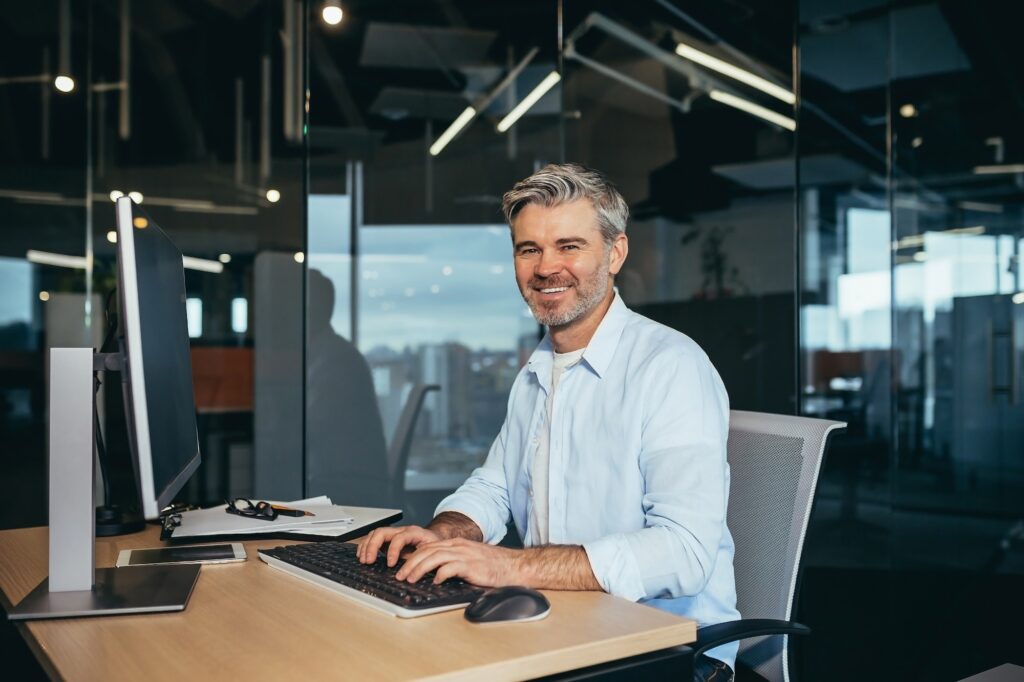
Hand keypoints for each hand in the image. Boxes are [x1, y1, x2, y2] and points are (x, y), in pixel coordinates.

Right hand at [357, 525, 441, 566]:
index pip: (399, 538)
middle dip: (373, 546)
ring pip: (375, 533)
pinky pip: (373, 537)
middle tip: (369, 561)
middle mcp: (401, 531)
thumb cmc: (434, 545)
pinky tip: (362, 554)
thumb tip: (415, 572)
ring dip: (367, 546)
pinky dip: (365, 545)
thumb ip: (424, 559)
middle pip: (382, 532)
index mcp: (414, 532)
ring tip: (363, 559)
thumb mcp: (433, 551)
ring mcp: (393, 533)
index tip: (390, 564)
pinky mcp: (388, 539)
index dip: (393, 550)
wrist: (435, 537)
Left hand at [394, 537, 522, 586]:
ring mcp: (465, 555)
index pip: (429, 547)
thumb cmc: (494, 566)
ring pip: (434, 558)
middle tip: (400, 576)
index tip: (403, 568)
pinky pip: (451, 568)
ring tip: (410, 579)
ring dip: (419, 569)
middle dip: (410, 564)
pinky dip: (440, 574)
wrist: (515, 566)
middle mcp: (459, 547)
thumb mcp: (470, 559)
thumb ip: (454, 562)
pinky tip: (435, 581)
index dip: (413, 557)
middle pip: (427, 551)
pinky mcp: (471, 566)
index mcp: (457, 545)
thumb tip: (435, 574)